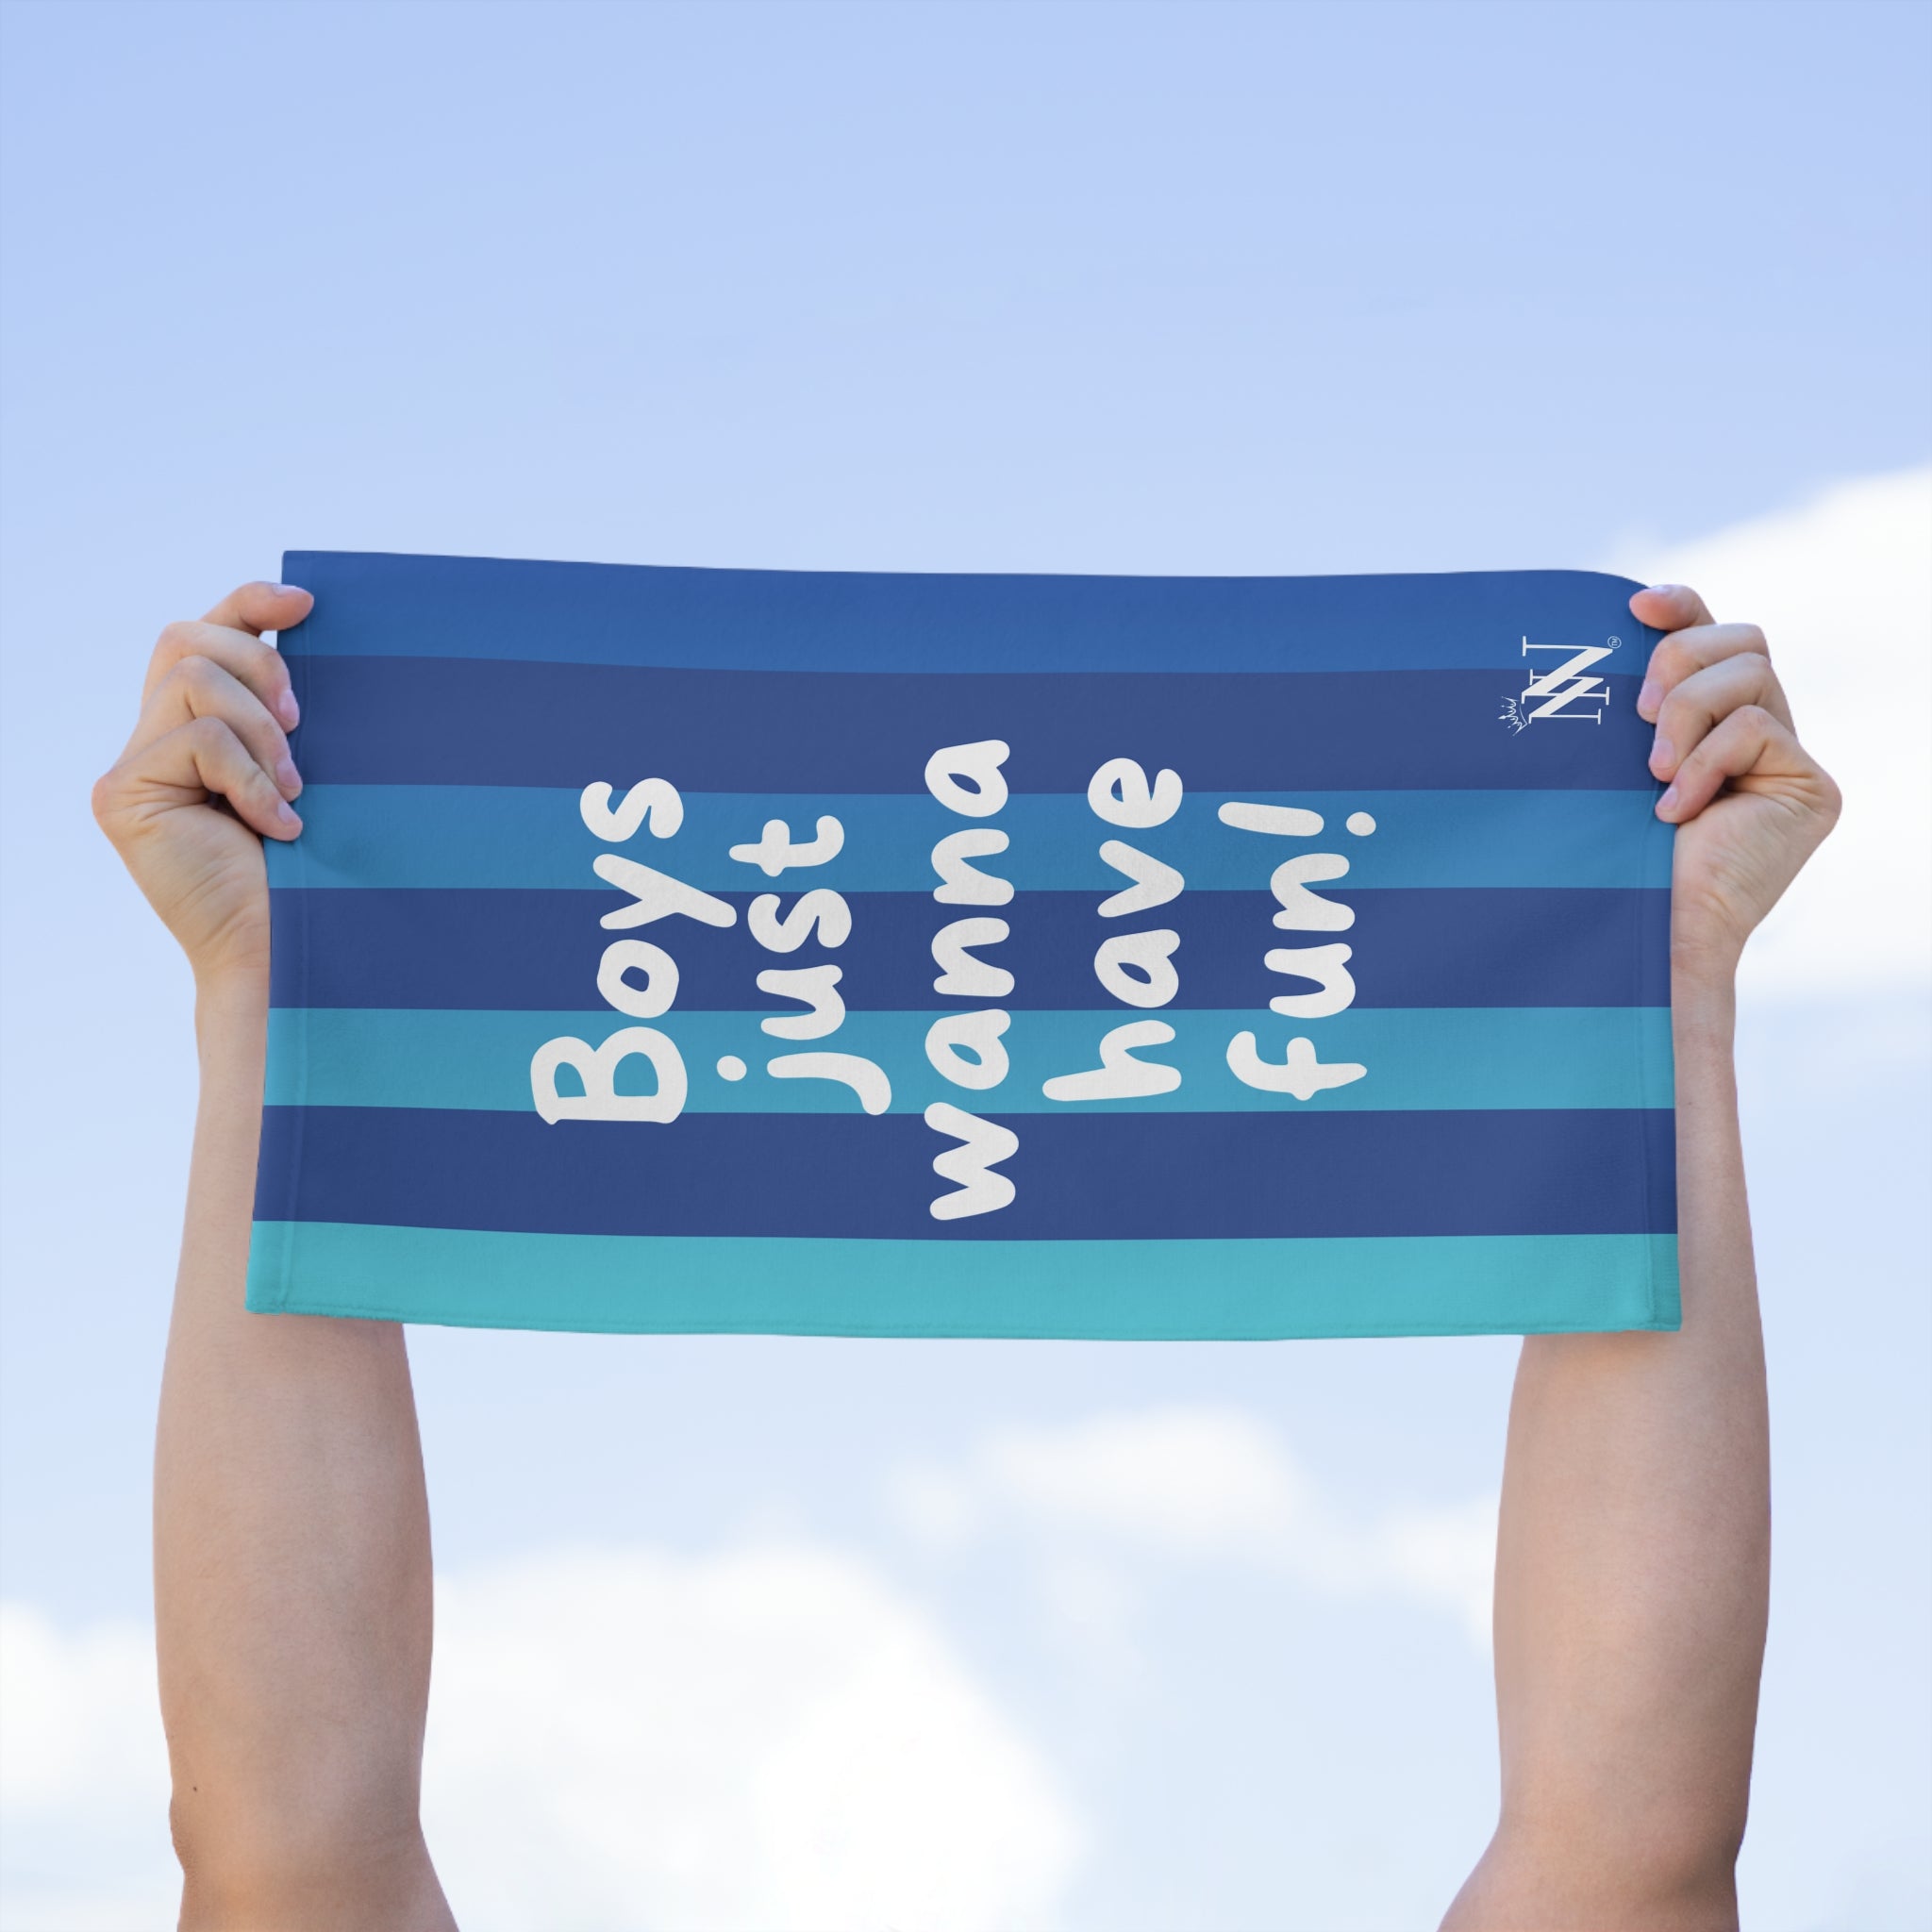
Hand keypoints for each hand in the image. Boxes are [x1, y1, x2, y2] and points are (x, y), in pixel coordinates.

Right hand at [93, 581, 312, 991]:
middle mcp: (156, 739)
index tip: (306, 605)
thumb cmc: (318, 871)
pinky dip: (249, 776)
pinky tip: (278, 827)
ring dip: (259, 729)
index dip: (249, 603)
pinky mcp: (123, 795)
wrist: (291, 950)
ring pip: (190, 677)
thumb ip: (292, 715)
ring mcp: (134, 767)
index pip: (207, 634)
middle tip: (303, 728)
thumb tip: (316, 634)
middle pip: (185, 638)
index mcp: (202, 726)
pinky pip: (195, 738)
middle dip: (259, 664)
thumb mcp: (311, 772)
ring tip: (294, 791)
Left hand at [1631, 583, 1840, 988]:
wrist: (1640, 931)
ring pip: (1751, 673)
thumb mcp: (1610, 761)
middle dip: (1680, 661)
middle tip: (1635, 719)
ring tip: (1652, 775)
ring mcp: (1789, 761)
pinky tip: (1678, 810)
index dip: (1681, 608)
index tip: (1633, 607)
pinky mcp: (1811, 789)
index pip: (1711, 635)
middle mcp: (1759, 735)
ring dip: (1686, 714)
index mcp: (1710, 723)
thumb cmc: (1608, 854)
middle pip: (1743, 639)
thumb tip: (1621, 624)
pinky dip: (1707, 760)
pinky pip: (1757, 727)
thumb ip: (1633, 705)